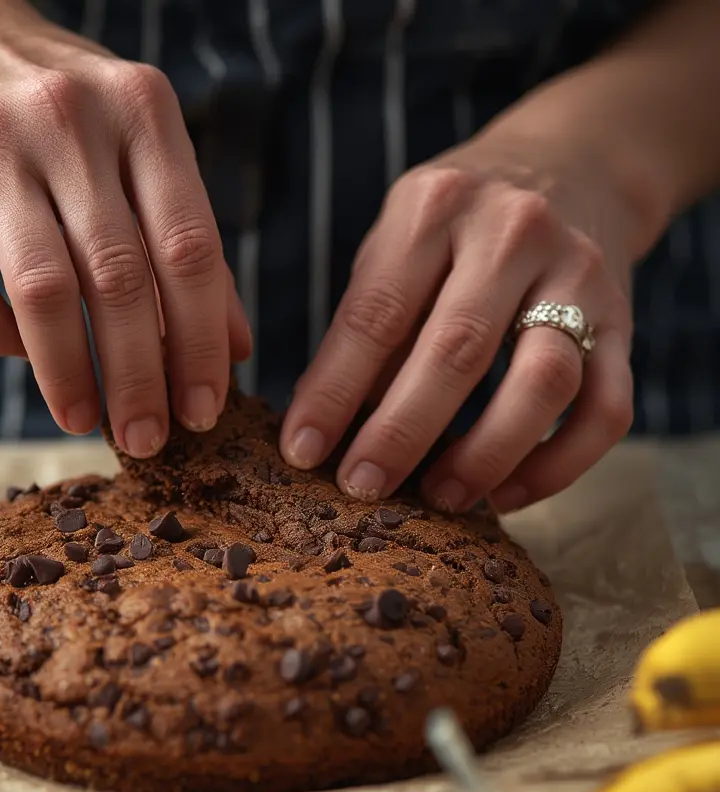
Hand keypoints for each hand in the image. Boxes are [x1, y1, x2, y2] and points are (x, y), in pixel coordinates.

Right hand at [0, 0, 249, 453]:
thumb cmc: (65, 111)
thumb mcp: (141, 146)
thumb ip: (188, 239)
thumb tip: (233, 349)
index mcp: (143, 113)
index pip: (190, 247)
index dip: (201, 341)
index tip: (206, 408)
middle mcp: (72, 120)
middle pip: (121, 279)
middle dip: (140, 377)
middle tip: (148, 440)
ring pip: (43, 290)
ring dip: (70, 375)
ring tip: (86, 423)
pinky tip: (20, 356)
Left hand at [280, 127, 639, 511]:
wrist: (574, 162)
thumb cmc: (459, 223)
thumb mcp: (398, 243)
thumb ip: (365, 323)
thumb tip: (320, 426)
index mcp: (436, 207)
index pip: (376, 313)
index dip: (334, 391)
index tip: (300, 451)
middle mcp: (513, 233)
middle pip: (457, 349)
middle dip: (401, 432)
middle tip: (362, 487)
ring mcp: (579, 275)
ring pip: (544, 381)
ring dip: (486, 454)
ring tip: (440, 497)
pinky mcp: (624, 322)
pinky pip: (606, 409)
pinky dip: (558, 466)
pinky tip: (507, 495)